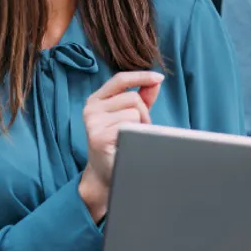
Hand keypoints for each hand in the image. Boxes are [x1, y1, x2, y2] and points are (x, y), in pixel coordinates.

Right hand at [77, 71, 162, 217]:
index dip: (141, 76)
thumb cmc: (118, 142)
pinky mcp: (98, 136)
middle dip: (143, 114)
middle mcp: (91, 108)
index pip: (120, 79)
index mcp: (96, 100)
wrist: (105, 173)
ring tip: (132, 138)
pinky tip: (127, 144)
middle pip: (133, 98)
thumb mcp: (130, 116)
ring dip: (140, 126)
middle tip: (138, 130)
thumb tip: (155, 81)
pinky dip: (135, 134)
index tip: (159, 78)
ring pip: (133, 112)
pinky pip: (129, 126)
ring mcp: (93, 122)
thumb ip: (142, 97)